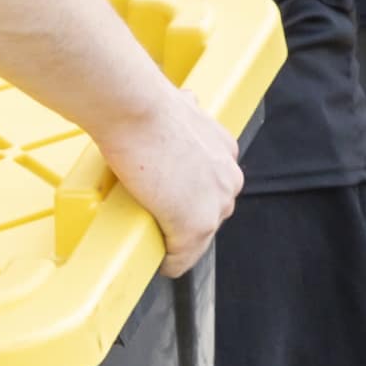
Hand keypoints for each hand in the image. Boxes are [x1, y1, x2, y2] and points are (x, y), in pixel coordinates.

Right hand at [107, 90, 243, 279]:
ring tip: (154, 239)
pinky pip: (182, 258)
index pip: (213, 187)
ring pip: (198, 240)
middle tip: (156, 219)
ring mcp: (214, 206)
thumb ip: (186, 114)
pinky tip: (159, 262)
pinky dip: (169, 263)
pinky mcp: (195, 227)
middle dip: (184, 220)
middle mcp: (228, 179)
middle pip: (209, 215)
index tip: (171, 200)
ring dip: (177, 242)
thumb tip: (185, 102)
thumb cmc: (147, 105)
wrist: (137, 110)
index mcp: (225, 151)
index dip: (189, 196)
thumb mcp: (180, 106)